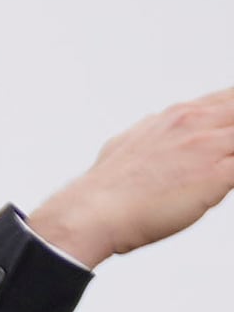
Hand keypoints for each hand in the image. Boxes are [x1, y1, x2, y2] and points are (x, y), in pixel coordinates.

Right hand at [29, 85, 233, 266]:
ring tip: (219, 165)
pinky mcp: (217, 175)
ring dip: (231, 153)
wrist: (91, 213)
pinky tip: (222, 182)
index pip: (229, 99)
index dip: (232, 113)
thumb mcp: (129, 143)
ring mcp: (208, 147)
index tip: (227, 131)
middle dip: (232, 133)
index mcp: (178, 115)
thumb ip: (152, 133)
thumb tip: (152, 131)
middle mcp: (195, 123)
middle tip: (222, 154)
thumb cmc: (105, 188)